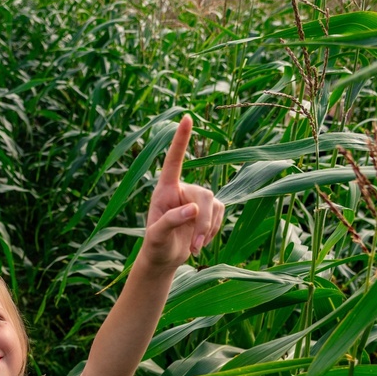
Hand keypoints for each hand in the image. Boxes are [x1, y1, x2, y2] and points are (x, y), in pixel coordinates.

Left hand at [143, 115, 224, 269]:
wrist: (165, 257)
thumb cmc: (156, 245)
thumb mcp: (157, 236)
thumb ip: (170, 220)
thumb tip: (193, 209)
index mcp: (164, 189)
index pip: (174, 161)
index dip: (181, 140)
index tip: (186, 117)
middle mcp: (182, 189)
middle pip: (203, 195)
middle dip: (203, 222)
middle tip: (195, 246)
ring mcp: (197, 198)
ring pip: (214, 205)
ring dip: (207, 230)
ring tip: (194, 248)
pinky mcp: (208, 209)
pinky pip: (220, 213)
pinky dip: (213, 230)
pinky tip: (201, 242)